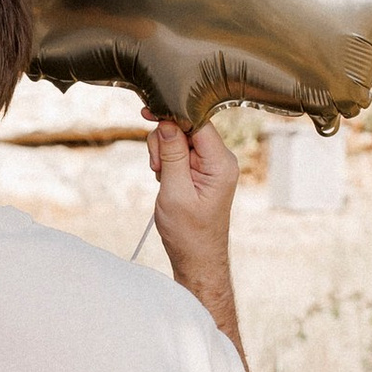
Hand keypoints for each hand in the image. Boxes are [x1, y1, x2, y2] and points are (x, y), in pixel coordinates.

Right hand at [146, 115, 238, 273]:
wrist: (196, 257)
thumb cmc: (188, 232)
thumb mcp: (174, 191)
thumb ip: (172, 154)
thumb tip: (167, 122)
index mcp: (221, 163)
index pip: (198, 122)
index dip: (173, 116)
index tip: (150, 114)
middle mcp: (221, 160)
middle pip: (188, 127)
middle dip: (165, 141)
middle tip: (158, 168)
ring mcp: (212, 165)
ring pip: (181, 138)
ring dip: (164, 153)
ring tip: (162, 178)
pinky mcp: (202, 170)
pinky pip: (181, 152)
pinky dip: (168, 161)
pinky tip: (166, 179)